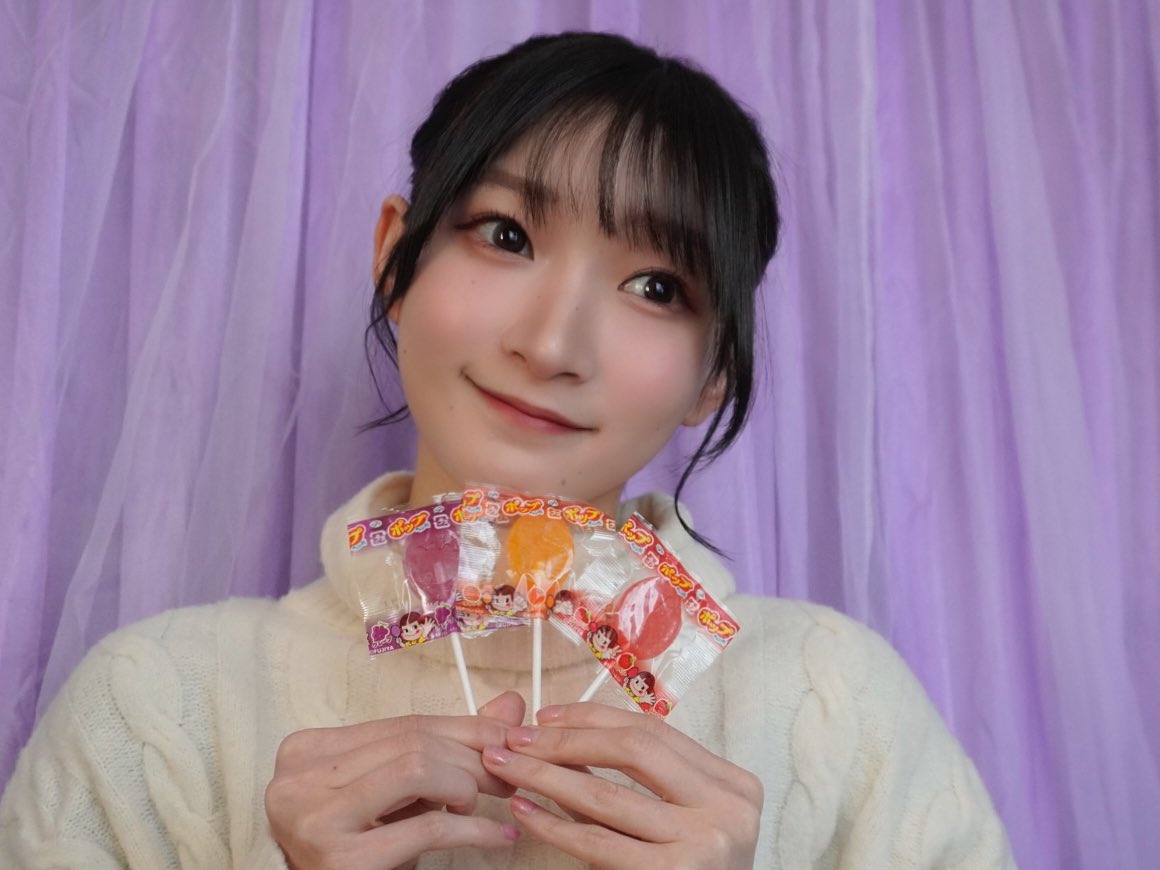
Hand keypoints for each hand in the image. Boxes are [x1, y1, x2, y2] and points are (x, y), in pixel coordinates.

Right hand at [265, 692, 524, 869]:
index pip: (405, 723)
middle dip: (472, 758)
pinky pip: (426, 827)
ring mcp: (317, 816)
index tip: (505, 740)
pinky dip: (474, 830)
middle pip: (413, 744)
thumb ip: (445, 744)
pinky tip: (498, 835)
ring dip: (465, 786)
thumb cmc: (357, 845)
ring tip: (480, 805)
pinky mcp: (341, 859)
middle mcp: (301, 776)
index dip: (465, 730)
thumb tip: (510, 704)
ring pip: (418, 769)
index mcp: (308, 748)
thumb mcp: (393, 788)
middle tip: (506, 778)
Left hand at [481, 702, 761, 868]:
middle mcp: (727, 808)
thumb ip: (633, 782)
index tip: (545, 715)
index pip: (653, 731)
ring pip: (607, 795)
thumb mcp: (676, 819)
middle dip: (566, 740)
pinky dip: (554, 825)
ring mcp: (704, 843)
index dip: (593, 718)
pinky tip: (525, 812)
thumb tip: (559, 738)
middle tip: (516, 739)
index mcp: (731, 784)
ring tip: (505, 767)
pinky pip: (598, 843)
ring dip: (545, 776)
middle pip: (633, 750)